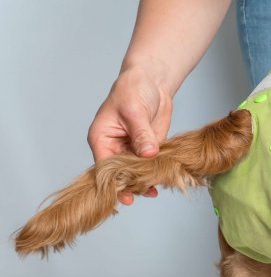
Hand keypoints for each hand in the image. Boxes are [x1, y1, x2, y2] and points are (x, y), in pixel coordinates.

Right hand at [87, 66, 172, 204]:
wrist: (152, 82)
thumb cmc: (133, 89)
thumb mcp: (134, 110)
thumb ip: (141, 134)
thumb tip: (148, 154)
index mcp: (101, 139)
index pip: (104, 166)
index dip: (114, 182)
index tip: (125, 194)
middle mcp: (114, 148)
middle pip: (120, 174)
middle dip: (131, 185)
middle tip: (145, 193)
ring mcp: (131, 150)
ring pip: (136, 173)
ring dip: (145, 182)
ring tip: (154, 191)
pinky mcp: (148, 149)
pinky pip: (150, 166)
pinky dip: (156, 173)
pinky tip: (163, 181)